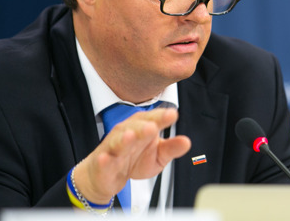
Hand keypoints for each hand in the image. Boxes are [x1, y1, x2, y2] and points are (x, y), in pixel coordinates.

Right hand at [73, 108, 190, 203]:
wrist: (109, 175)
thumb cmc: (135, 158)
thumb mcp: (158, 155)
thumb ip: (172, 148)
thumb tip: (187, 142)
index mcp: (143, 127)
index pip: (153, 119)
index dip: (161, 117)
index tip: (172, 115)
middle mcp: (127, 132)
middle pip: (135, 127)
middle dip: (143, 126)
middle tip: (153, 127)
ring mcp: (113, 147)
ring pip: (118, 141)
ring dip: (124, 139)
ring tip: (131, 136)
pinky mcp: (103, 163)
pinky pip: (103, 161)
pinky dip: (104, 159)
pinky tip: (105, 158)